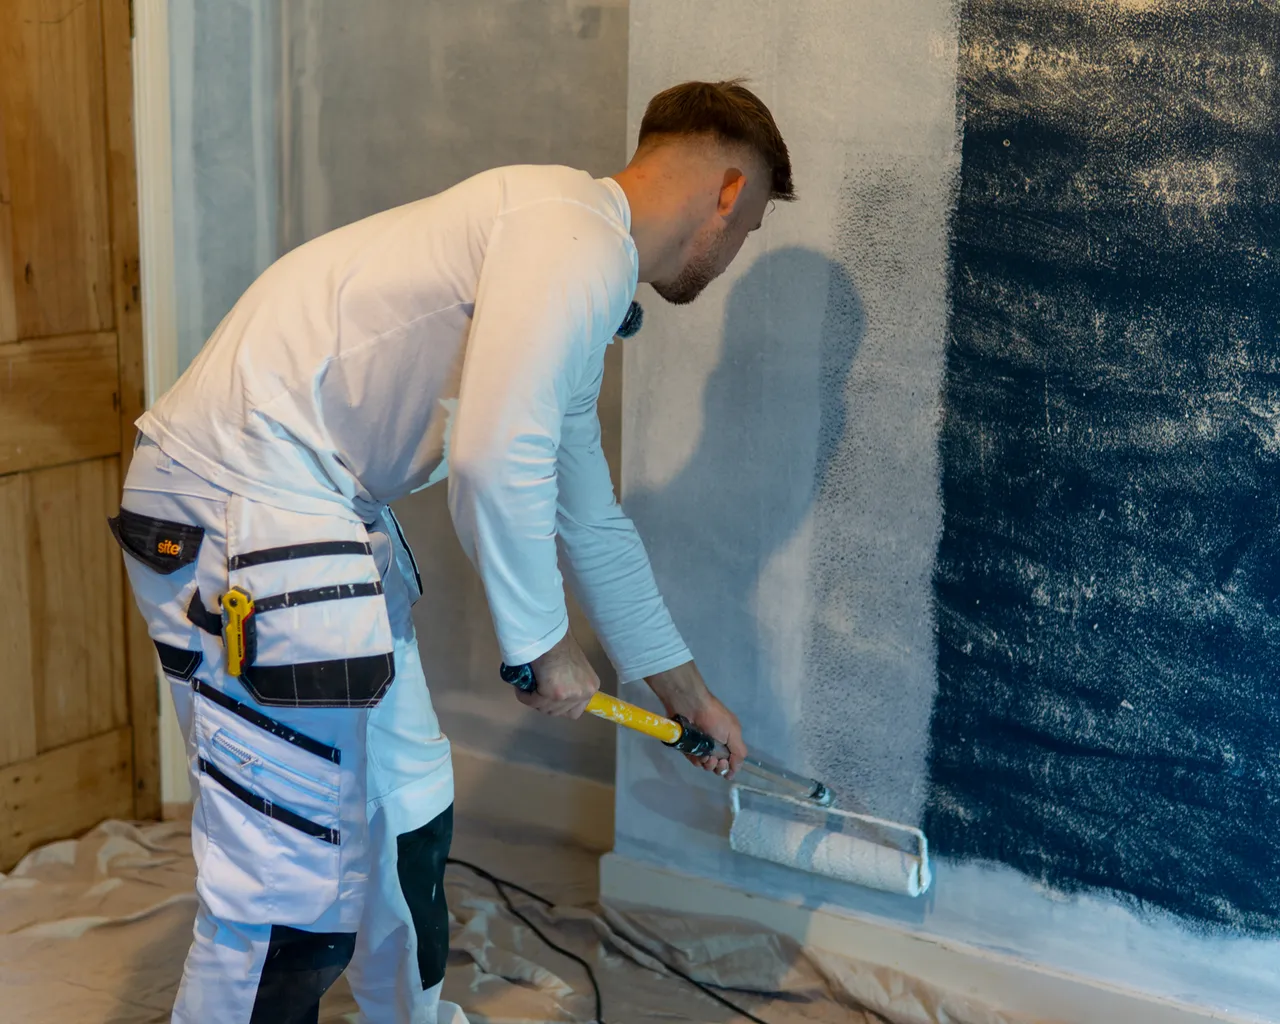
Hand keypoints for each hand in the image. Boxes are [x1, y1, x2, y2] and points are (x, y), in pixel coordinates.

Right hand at [521, 631, 599, 718]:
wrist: (551, 636)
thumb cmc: (561, 645)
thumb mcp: (574, 667)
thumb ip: (571, 681)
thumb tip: (558, 690)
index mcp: (591, 687)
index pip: (575, 710)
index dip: (560, 707)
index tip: (549, 699)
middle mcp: (584, 694)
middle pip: (559, 712)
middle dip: (545, 705)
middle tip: (535, 692)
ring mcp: (569, 695)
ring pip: (545, 709)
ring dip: (533, 700)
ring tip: (527, 688)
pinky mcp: (553, 694)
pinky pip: (533, 702)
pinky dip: (524, 696)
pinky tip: (520, 688)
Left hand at [646, 661, 745, 778]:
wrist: (691, 706)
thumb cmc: (715, 718)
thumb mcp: (734, 733)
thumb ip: (739, 752)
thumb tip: (736, 769)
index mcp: (729, 740)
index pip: (732, 761)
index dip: (730, 768)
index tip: (727, 770)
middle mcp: (716, 744)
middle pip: (718, 766)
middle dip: (718, 767)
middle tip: (716, 759)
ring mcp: (701, 746)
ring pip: (705, 764)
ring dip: (707, 764)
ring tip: (706, 755)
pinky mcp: (688, 746)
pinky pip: (693, 759)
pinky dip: (695, 760)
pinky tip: (696, 755)